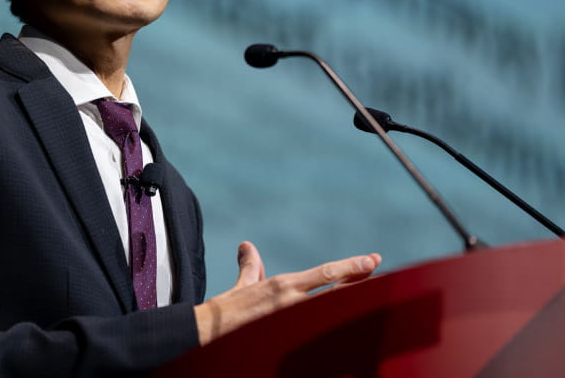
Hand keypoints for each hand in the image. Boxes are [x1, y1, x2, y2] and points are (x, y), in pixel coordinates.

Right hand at [193, 242, 380, 345]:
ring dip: (354, 304)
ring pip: (333, 311)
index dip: (351, 267)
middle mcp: (292, 302)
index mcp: (284, 287)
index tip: (371, 260)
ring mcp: (292, 322)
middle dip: (362, 282)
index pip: (326, 274)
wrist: (206, 334)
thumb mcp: (242, 287)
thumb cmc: (225, 312)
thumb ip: (250, 268)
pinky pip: (320, 336)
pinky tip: (355, 332)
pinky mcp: (287, 339)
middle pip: (338, 291)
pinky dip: (338, 330)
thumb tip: (247, 247)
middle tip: (380, 271)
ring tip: (378, 297)